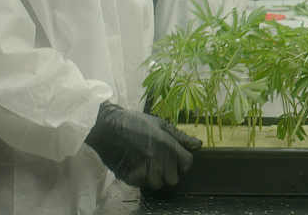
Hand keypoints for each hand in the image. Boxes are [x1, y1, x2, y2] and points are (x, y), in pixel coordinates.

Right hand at [85, 101, 202, 188]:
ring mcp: (144, 168)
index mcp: (167, 144)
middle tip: (159, 161)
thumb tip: (198, 144)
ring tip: (147, 163)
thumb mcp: (160, 124)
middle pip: (174, 178)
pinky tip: (135, 165)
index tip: (175, 158)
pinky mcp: (130, 176)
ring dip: (154, 176)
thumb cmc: (135, 122)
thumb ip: (180, 136)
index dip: (182, 161)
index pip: (187, 163)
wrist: (109, 126)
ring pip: (158, 183)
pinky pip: (142, 184)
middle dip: (168, 171)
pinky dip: (140, 177)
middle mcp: (157, 158)